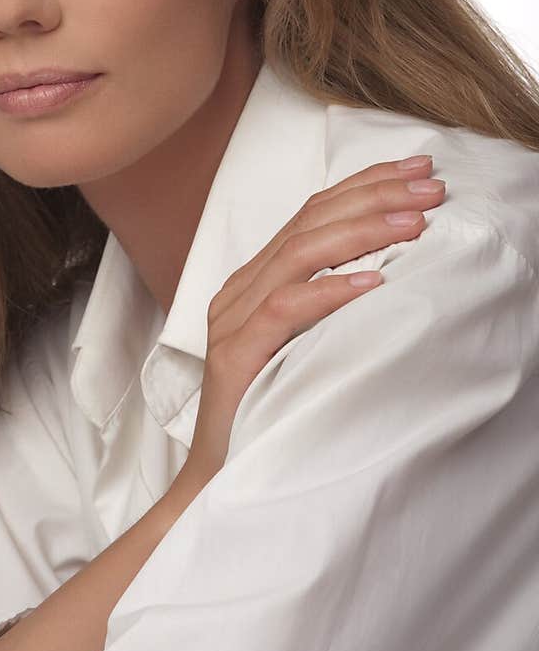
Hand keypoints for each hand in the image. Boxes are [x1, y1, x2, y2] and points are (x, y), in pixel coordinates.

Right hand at [184, 154, 447, 482]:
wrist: (219, 478)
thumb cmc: (269, 412)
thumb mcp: (306, 346)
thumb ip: (329, 307)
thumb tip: (392, 271)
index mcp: (255, 281)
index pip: (311, 214)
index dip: (364, 186)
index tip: (418, 172)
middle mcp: (240, 290)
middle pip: (309, 222)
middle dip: (375, 197)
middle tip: (431, 187)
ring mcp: (232, 321)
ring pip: (298, 255)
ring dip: (362, 233)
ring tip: (415, 224)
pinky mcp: (234, 357)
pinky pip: (283, 311)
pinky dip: (329, 292)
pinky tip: (373, 283)